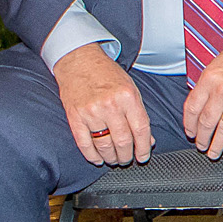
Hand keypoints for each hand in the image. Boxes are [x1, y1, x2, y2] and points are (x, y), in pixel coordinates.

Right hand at [54, 44, 153, 165]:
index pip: (140, 129)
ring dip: (111, 157)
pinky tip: (98, 159)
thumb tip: (148, 140)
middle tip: (128, 160)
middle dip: (127, 155)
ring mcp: (91, 112)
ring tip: (114, 160)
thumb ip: (140, 114)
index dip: (143, 148)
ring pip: (104, 145)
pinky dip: (92, 155)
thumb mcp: (131, 89)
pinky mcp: (74, 117)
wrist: (79, 61)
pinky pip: (84, 143)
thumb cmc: (107, 74)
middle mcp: (110, 105)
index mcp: (128, 97)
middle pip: (123, 141)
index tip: (143, 157)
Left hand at [183, 20, 222, 158]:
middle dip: (202, 138)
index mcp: (209, 79)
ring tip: (213, 152)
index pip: (192, 108)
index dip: (189, 124)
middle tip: (200, 146)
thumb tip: (197, 107)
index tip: (190, 133)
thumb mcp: (215, 64)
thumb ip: (205, 86)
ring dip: (217, 144)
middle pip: (207, 122)